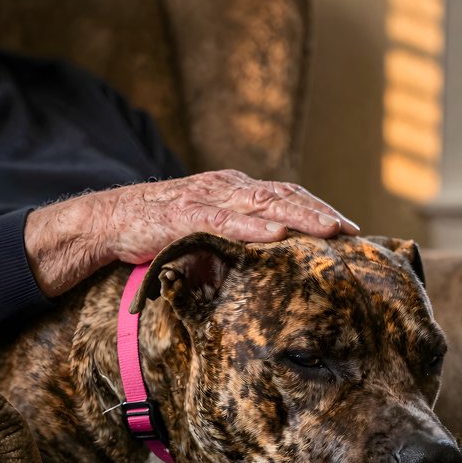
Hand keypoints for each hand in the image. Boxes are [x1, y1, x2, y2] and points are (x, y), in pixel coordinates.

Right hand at [25, 170, 358, 296]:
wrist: (109, 221)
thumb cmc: (161, 229)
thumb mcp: (206, 238)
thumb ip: (235, 248)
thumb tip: (264, 275)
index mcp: (234, 190)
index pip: (286, 195)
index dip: (319, 209)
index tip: (348, 229)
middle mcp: (226, 187)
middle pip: (284, 194)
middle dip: (321, 211)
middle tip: (352, 231)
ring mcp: (207, 197)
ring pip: (261, 202)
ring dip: (299, 215)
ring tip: (329, 230)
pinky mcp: (184, 213)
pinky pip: (223, 220)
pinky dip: (250, 226)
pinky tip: (276, 234)